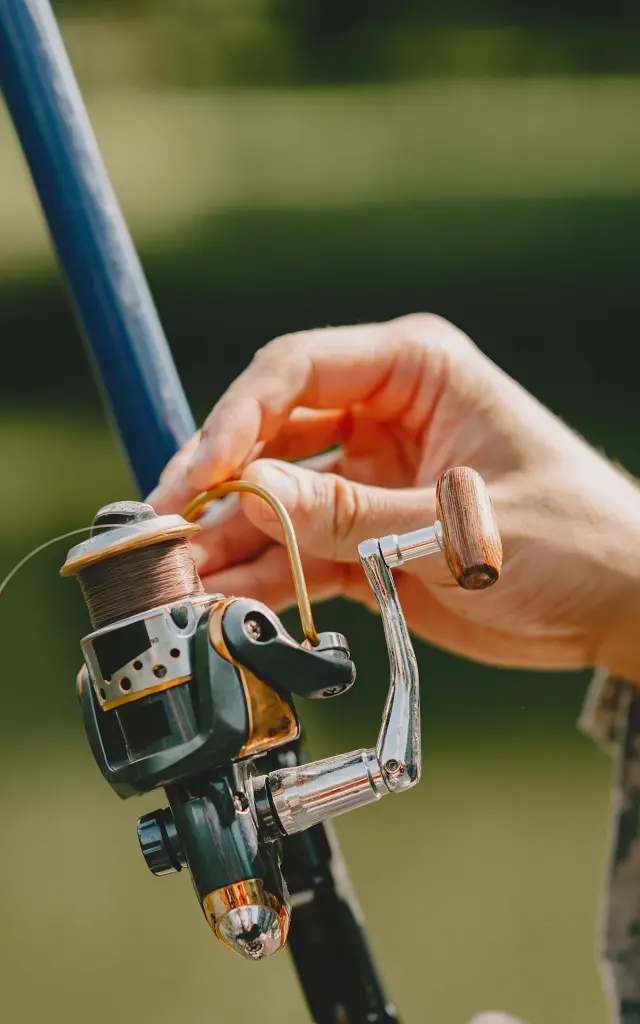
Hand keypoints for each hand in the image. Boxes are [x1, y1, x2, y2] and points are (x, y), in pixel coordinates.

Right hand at [149, 314, 639, 680]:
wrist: (618, 603)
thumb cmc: (571, 538)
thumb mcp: (458, 525)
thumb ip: (351, 515)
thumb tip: (248, 498)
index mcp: (413, 371)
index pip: (295, 373)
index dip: (234, 420)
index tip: (196, 474)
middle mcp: (381, 415)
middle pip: (269, 435)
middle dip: (216, 485)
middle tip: (166, 532)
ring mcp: (370, 478)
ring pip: (275, 500)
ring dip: (230, 539)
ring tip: (184, 582)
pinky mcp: (366, 536)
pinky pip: (299, 551)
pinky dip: (264, 578)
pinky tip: (228, 603)